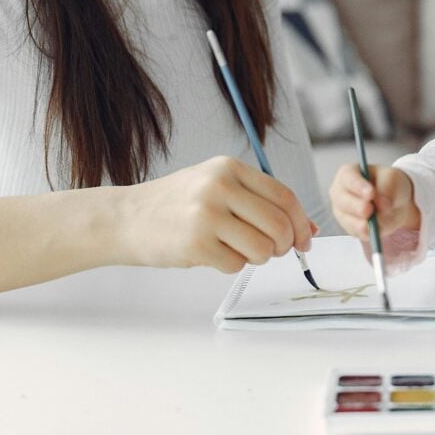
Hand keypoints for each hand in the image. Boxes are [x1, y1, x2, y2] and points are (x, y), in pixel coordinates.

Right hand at [117, 155, 315, 272]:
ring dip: (257, 258)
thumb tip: (308, 227)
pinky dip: (231, 266)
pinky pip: (235, 265)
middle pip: (278, 224)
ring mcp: (206, 215)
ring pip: (261, 249)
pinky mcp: (195, 244)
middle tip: (274, 251)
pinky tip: (212, 254)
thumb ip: (260, 202)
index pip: (284, 196)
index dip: (300, 222)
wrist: (126, 218)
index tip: (304, 238)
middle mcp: (219, 187)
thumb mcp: (217, 187)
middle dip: (284, 245)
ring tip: (238, 250)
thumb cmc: (176, 204)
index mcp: (229, 168)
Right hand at [330, 163, 419, 242]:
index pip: (348, 178)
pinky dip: (367, 233)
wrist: (395, 203)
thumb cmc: (389, 184)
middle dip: (357, 206)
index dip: (358, 186)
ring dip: (362, 223)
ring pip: (348, 220)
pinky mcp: (350, 228)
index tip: (371, 193)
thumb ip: (387, 188)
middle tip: (370, 210)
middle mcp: (340, 192)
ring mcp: (342, 212)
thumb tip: (382, 204)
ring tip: (376, 224)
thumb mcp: (393, 178)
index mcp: (348, 173)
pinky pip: (356, 233)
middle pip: (343, 200)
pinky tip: (375, 230)